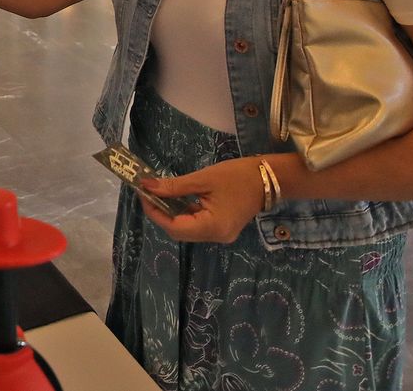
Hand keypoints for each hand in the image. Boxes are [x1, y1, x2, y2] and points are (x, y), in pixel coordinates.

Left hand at [140, 157, 265, 243]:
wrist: (270, 178)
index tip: (143, 194)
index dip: (155, 212)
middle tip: (149, 192)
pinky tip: (176, 199)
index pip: (174, 227)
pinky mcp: (222, 228)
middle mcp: (216, 236)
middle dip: (161, 213)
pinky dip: (184, 213)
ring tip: (159, 194)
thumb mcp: (203, 179)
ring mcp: (220, 234)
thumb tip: (147, 186)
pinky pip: (197, 224)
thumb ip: (174, 186)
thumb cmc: (238, 176)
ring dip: (171, 213)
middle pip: (179, 231)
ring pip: (187, 229)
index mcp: (213, 227)